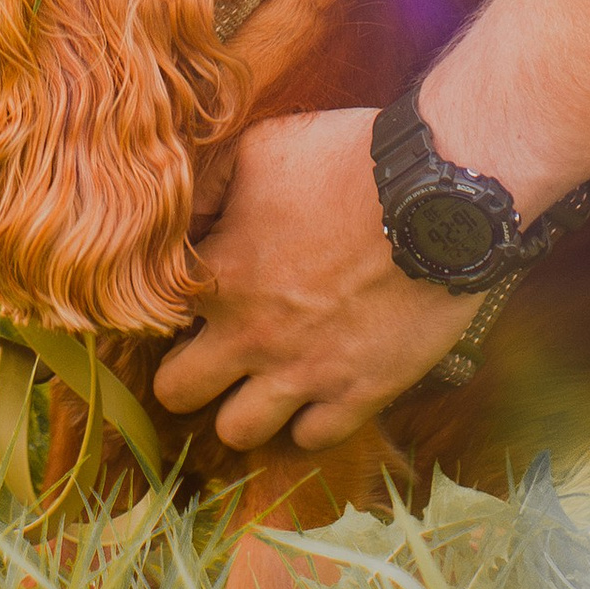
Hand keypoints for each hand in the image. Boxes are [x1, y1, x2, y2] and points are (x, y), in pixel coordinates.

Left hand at [153, 109, 471, 450]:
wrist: (436, 196)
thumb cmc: (345, 161)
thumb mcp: (259, 150)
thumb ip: (206, 191)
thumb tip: (182, 226)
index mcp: (219, 276)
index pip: (153, 320)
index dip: (170, 309)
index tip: (195, 301)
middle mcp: (250, 335)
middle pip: (176, 393)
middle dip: (187, 374)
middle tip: (216, 350)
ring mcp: (304, 372)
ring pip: (238, 432)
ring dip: (244, 407)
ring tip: (264, 378)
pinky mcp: (359, 393)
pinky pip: (312, 439)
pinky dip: (310, 419)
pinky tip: (320, 386)